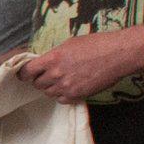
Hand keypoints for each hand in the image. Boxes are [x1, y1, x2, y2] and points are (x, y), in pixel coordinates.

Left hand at [13, 26, 143, 104]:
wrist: (118, 55)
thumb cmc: (97, 44)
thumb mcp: (70, 44)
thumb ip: (54, 55)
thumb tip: (45, 61)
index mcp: (53, 58)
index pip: (27, 71)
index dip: (24, 73)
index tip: (25, 74)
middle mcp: (57, 74)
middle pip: (37, 84)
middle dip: (40, 79)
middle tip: (47, 75)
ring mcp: (66, 87)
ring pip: (48, 93)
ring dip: (51, 87)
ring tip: (62, 79)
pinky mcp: (77, 96)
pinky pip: (61, 100)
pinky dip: (63, 95)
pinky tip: (70, 86)